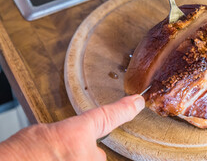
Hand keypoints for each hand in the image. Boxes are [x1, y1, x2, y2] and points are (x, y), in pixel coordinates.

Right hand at [0, 95, 144, 160]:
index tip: (138, 102)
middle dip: (81, 154)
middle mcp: (88, 154)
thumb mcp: (43, 134)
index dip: (125, 109)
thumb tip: (75, 141)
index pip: (108, 116)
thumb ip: (69, 135)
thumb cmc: (19, 155)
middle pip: (96, 153)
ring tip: (53, 160)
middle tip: (56, 156)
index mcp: (77, 133)